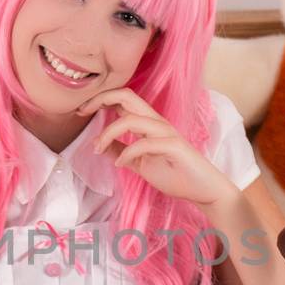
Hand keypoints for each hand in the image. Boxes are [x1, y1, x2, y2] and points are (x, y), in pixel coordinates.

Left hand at [82, 88, 238, 207]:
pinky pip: (144, 143)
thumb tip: (99, 146)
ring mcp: (166, 133)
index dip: (100, 99)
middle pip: (127, 96)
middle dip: (101, 99)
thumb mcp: (140, 164)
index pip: (123, 99)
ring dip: (108, 133)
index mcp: (149, 123)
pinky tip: (118, 163)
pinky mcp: (174, 146)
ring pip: (131, 119)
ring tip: (98, 149)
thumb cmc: (175, 174)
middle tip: (82, 112)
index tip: (80, 110)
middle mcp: (157, 122)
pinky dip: (126, 152)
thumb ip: (122, 151)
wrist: (203, 189)